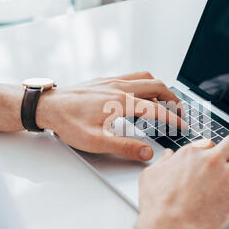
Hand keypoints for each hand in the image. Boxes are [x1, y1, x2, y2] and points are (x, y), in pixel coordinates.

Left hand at [36, 72, 185, 160]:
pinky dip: (144, 83)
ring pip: (145, 77)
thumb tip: (148, 152)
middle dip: (173, 98)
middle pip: (157, 86)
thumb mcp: (96, 142)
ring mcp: (112, 81)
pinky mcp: (104, 80)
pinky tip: (139, 94)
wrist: (47, 106)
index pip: (157, 108)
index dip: (173, 119)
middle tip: (179, 111)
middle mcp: (119, 87)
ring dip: (159, 87)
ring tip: (164, 100)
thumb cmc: (67, 122)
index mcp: (121, 102)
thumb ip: (125, 148)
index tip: (182, 126)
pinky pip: (131, 76)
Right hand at [116, 134, 228, 228]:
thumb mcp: (151, 176)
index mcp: (191, 154)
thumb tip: (168, 155)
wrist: (170, 227)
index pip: (211, 142)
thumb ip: (162, 162)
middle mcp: (211, 160)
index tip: (215, 160)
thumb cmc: (158, 205)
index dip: (214, 152)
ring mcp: (226, 176)